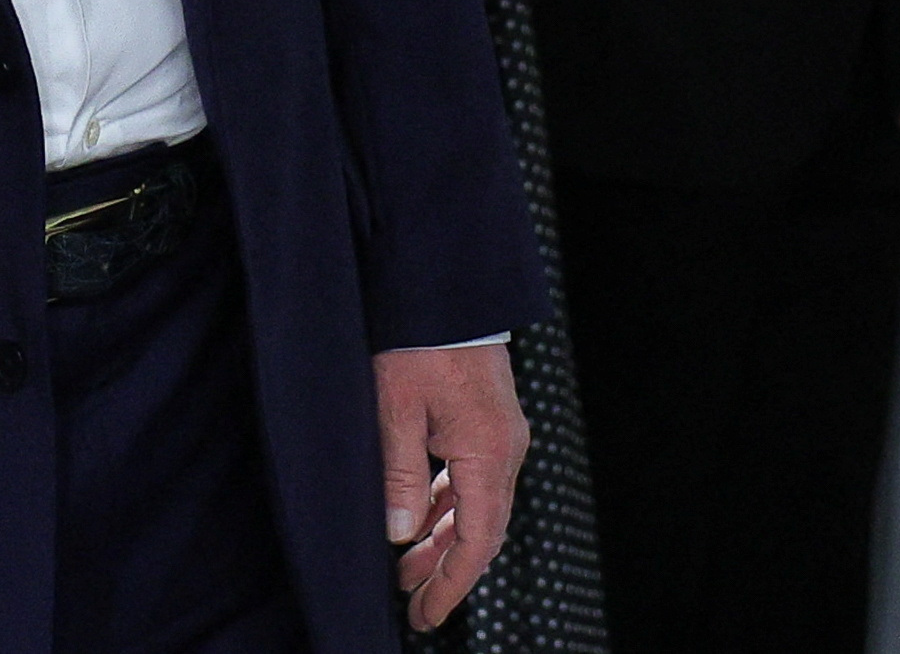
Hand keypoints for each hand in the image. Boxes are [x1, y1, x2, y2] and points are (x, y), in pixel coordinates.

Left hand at [376, 341, 529, 632]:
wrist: (442, 285)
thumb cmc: (416, 339)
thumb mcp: (395, 407)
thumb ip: (399, 474)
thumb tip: (400, 535)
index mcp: (489, 451)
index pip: (477, 539)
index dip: (453, 583)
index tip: (428, 615)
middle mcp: (505, 447)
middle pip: (481, 527)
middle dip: (447, 570)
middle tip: (415, 607)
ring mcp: (499, 433)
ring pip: (476, 504)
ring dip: (444, 538)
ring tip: (407, 570)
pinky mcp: (487, 419)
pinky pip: (471, 477)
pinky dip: (447, 504)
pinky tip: (421, 519)